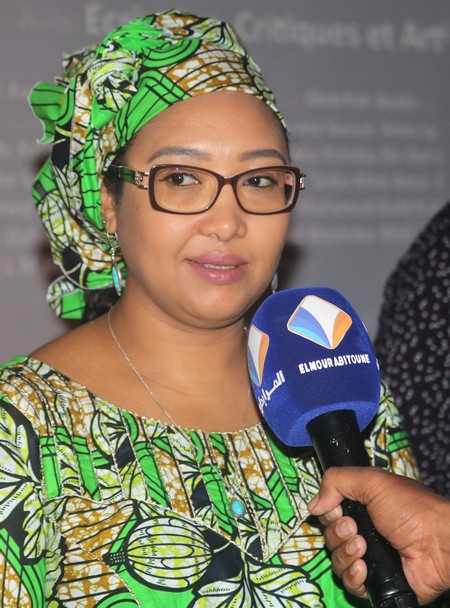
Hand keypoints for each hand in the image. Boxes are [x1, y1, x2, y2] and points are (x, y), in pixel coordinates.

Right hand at [307, 467, 449, 604]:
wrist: (439, 544)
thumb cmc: (411, 509)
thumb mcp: (372, 481)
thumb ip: (337, 481)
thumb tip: (312, 505)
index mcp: (362, 506)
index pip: (329, 512)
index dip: (329, 512)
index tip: (338, 510)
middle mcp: (364, 531)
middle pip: (329, 536)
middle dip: (337, 532)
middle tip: (356, 529)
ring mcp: (370, 558)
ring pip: (336, 560)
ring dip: (345, 553)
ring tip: (363, 547)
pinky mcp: (376, 582)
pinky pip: (350, 583)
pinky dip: (353, 576)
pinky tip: (365, 568)